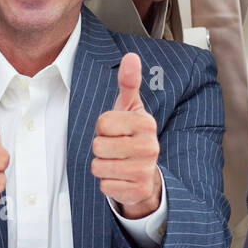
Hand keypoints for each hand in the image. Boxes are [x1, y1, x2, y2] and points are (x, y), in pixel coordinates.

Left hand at [91, 53, 161, 218]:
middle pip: (98, 145)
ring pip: (98, 166)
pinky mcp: (138, 191)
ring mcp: (145, 170)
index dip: (103, 128)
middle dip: (101, 148)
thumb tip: (131, 56)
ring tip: (117, 162)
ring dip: (102, 166)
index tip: (116, 131)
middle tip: (116, 148)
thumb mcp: (130, 108)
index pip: (102, 122)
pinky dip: (108, 183)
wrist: (145, 174)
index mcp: (146, 123)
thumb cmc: (132, 136)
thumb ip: (128, 83)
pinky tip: (121, 178)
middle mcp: (150, 147)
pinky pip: (105, 185)